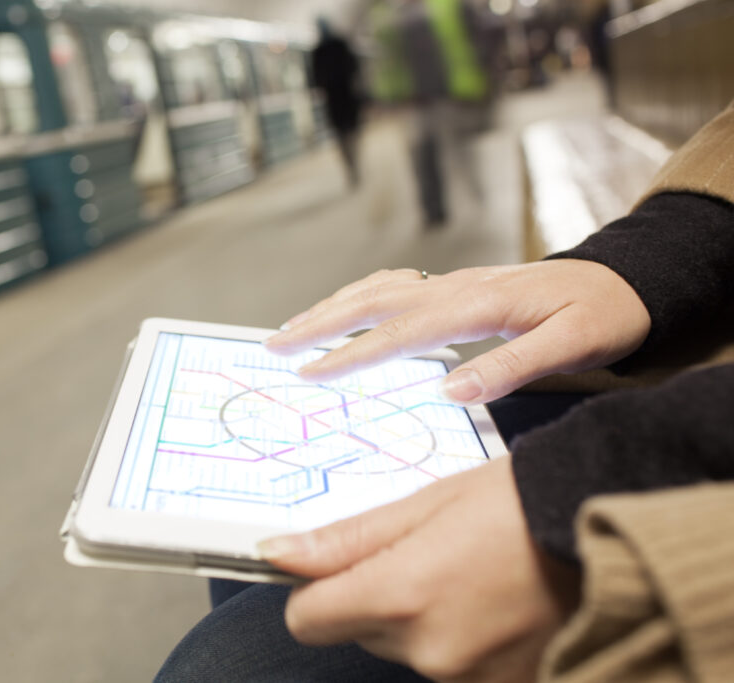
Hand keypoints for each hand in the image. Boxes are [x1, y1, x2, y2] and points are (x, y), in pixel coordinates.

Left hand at [259, 457, 579, 682]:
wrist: (609, 524)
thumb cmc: (519, 501)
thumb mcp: (425, 504)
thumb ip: (346, 540)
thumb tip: (277, 554)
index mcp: (402, 595)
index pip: (308, 620)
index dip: (315, 590)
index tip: (338, 567)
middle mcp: (431, 650)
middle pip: (360, 631)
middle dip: (378, 596)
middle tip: (428, 553)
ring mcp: (471, 678)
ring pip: (406, 649)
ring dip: (421, 618)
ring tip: (468, 573)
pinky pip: (451, 665)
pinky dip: (460, 638)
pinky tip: (491, 603)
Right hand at [264, 261, 650, 403]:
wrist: (622, 281)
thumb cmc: (601, 315)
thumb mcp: (572, 345)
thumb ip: (511, 366)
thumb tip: (450, 392)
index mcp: (477, 303)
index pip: (400, 330)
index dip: (352, 352)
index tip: (312, 372)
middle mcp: (455, 287)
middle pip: (372, 300)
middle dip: (319, 323)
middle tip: (276, 345)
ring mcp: (452, 282)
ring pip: (377, 288)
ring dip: (330, 306)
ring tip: (292, 328)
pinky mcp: (455, 286)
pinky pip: (394, 284)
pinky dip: (358, 295)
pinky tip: (345, 307)